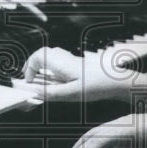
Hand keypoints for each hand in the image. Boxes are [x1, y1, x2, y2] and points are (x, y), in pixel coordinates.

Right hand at [17, 46, 137, 103]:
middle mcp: (65, 58)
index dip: (29, 69)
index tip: (29, 83)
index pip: (37, 57)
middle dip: (32, 64)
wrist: (117, 80)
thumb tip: (33, 92)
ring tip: (39, 77)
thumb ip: (51, 93)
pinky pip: (59, 60)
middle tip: (29, 78)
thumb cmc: (96, 86)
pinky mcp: (77, 63)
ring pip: (51, 55)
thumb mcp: (71, 94)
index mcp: (61, 63)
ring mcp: (71, 59)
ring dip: (42, 64)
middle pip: (42, 54)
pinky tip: (56, 78)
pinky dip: (52, 66)